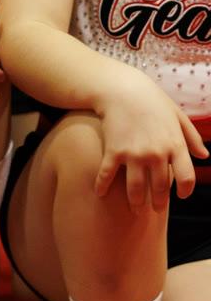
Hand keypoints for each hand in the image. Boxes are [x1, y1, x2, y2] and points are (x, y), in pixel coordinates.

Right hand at [96, 71, 208, 209]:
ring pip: (136, 188)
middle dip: (159, 202)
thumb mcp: (178, 116)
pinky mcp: (113, 151)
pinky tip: (100, 194)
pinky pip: (107, 175)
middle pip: (160, 187)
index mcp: (175, 145)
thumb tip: (204, 156)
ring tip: (135, 209)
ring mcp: (134, 154)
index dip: (185, 191)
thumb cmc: (153, 101)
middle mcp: (156, 153)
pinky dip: (102, 186)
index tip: (180, 197)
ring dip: (136, 202)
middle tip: (156, 210)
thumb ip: (192, 138)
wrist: (123, 90)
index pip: (187, 177)